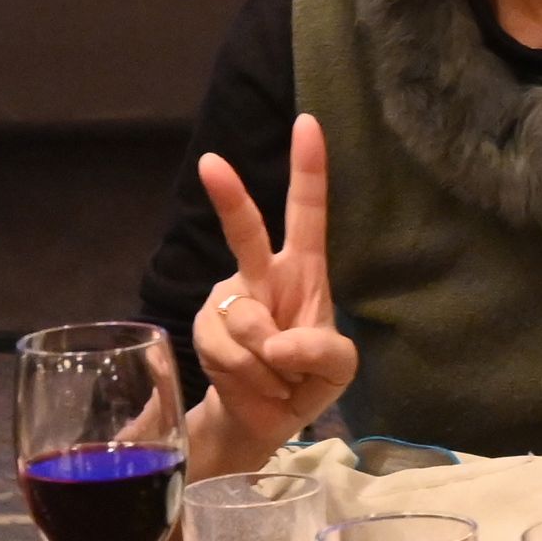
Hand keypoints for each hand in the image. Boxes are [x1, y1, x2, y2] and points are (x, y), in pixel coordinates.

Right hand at [189, 114, 355, 471]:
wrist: (262, 418)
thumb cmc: (306, 378)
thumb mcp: (337, 368)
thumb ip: (323, 352)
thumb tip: (278, 344)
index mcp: (304, 269)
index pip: (308, 211)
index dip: (309, 168)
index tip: (308, 122)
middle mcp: (261, 273)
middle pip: (245, 231)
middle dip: (229, 198)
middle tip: (210, 163)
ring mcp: (229, 299)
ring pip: (249, 322)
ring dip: (271, 363)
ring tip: (277, 376)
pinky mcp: (204, 328)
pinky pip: (231, 352)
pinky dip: (252, 378)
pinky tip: (254, 383)